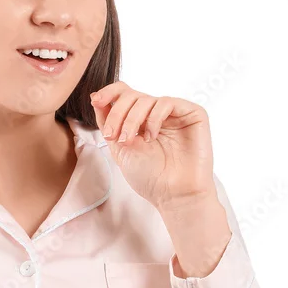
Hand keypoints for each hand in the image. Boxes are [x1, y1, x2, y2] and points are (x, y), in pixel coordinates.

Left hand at [90, 81, 215, 210]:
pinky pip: (167, 102)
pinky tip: (151, 137)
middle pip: (131, 95)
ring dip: (131, 119)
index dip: (108, 93)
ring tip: (129, 141)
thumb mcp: (118, 148)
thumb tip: (95, 96)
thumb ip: (108, 123)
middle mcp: (157, 113)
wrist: (173, 195)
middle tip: (112, 136)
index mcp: (140, 119)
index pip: (123, 93)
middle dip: (117, 113)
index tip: (96, 101)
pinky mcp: (193, 114)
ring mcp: (175, 113)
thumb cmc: (149, 177)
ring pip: (146, 99)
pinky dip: (153, 118)